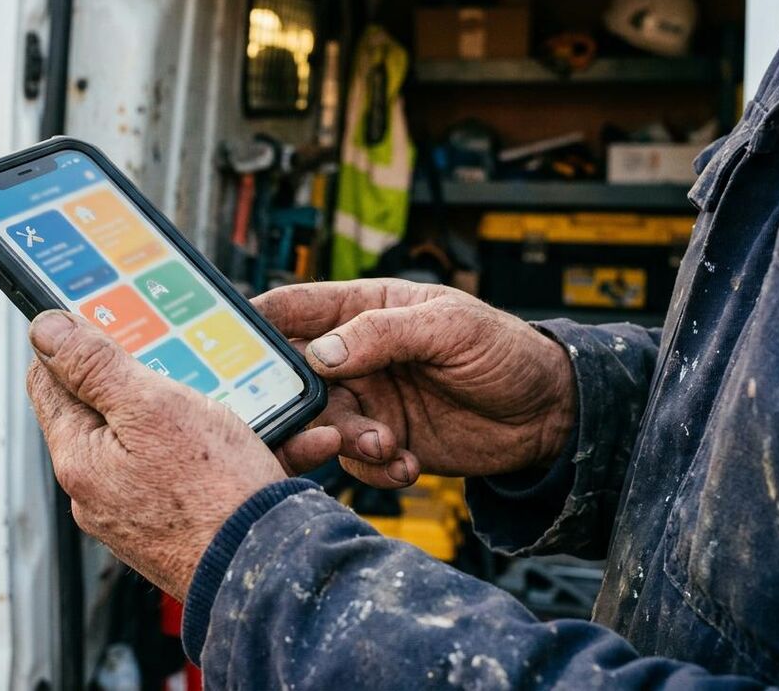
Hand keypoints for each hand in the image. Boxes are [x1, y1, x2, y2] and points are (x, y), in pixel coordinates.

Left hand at [24, 310, 339, 599]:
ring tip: (247, 406)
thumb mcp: (152, 406)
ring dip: (205, 415)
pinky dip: (236, 453)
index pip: (51, 380)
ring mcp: (138, 511)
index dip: (77, 344)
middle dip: (152, 379)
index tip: (112, 322)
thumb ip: (94, 366)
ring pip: (162, 439)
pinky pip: (200, 474)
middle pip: (109, 409)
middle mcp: (99, 489)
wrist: (266, 568)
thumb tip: (44, 329)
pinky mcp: (178, 526)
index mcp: (80, 457)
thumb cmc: (213, 495)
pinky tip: (275, 442)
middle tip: (191, 363)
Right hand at [255, 279, 575, 488]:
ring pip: (324, 424)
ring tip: (387, 445)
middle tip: (318, 421)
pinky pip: (355, 462)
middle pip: (296, 376)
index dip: (257, 324)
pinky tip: (407, 464)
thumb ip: (384, 333)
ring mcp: (369, 400)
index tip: (231, 350)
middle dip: (300, 402)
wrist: (547, 414)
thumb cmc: (505, 350)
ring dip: (348, 441)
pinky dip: (374, 469)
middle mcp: (357, 355)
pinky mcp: (385, 440)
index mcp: (364, 308)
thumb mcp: (449, 327)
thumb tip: (321, 352)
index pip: (295, 308)